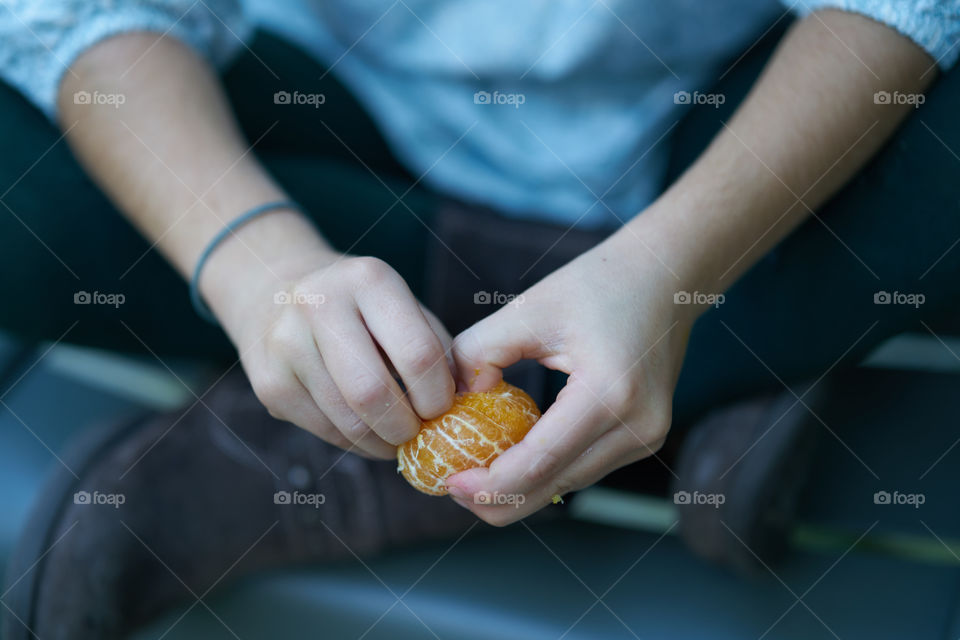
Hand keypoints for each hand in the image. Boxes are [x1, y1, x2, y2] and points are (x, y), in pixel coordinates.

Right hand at [230, 253, 455, 458]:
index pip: (417, 354)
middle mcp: (319, 304)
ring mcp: (286, 344)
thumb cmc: (364, 309)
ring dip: (384, 442)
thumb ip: (439, 350)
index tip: (443, 407)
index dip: (438, 395)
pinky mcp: (269, 383)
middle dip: (407, 426)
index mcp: (368, 279)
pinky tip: (367, 430)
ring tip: (398, 434)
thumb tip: (468, 403)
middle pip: (374, 393)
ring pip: (349, 421)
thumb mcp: (405, 308)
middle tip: (420, 430)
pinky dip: (357, 443)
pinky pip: (326, 432)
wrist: (278, 294)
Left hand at [446, 234, 697, 524]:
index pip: (541, 461)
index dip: (491, 483)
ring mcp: (647, 438)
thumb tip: (454, 403)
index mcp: (611, 394)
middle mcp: (637, 426)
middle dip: (499, 498)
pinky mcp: (643, 438)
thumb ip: (479, 353)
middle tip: (453, 488)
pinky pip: (583, 467)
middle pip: (555, 485)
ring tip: (473, 473)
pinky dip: (544, 470)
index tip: (450, 483)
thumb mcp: (528, 310)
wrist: (664, 276)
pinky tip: (509, 457)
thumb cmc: (596, 284)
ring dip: (520, 487)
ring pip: (569, 484)